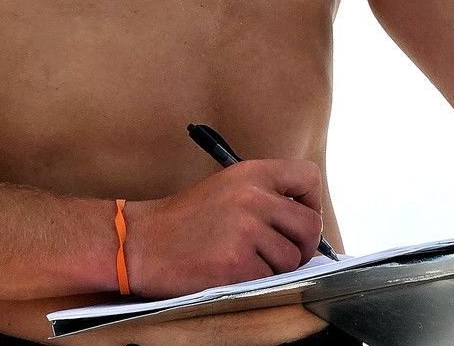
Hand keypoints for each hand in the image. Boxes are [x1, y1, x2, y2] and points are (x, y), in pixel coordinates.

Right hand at [122, 159, 325, 298]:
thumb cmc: (187, 220)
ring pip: (291, 258)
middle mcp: (252, 197)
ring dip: (275, 267)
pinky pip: (270, 279)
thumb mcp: (228, 188)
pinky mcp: (237, 263)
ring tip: (246, 260)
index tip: (299, 219)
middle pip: (310, 226)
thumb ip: (266, 195)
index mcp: (252, 172)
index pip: (308, 177)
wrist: (142, 243)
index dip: (312, 202)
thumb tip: (307, 223)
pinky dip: (256, 281)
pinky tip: (232, 271)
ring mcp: (245, 230)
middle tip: (284, 253)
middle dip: (303, 246)